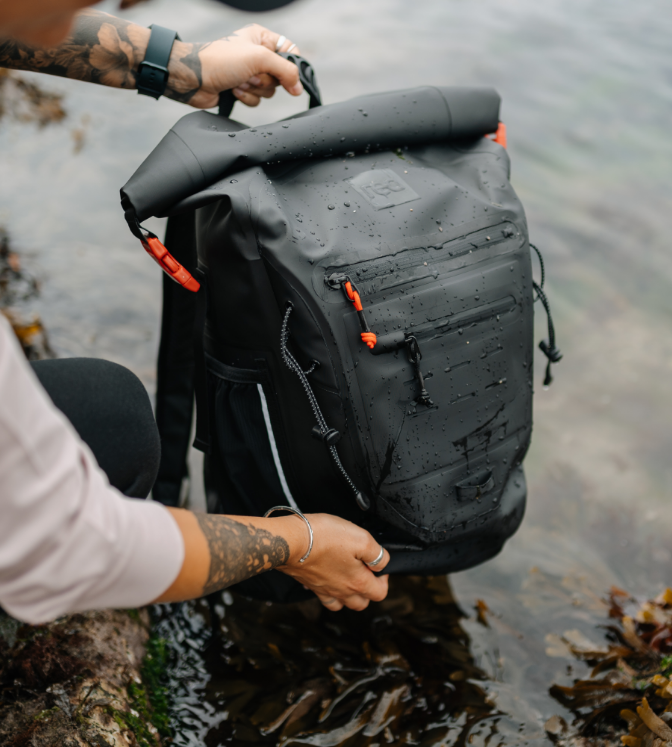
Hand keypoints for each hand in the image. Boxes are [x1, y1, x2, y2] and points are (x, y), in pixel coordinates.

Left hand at [167, 24, 302, 109]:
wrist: (194, 78)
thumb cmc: (221, 60)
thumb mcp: (259, 58)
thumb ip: (285, 70)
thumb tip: (299, 88)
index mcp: (261, 38)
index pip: (289, 51)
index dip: (292, 67)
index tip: (290, 80)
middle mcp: (256, 54)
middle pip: (280, 75)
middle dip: (266, 80)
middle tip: (251, 75)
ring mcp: (249, 73)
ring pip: (268, 90)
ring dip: (255, 90)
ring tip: (239, 81)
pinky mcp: (242, 89)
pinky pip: (256, 100)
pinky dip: (247, 97)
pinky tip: (233, 90)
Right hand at [277, 513, 390, 611]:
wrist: (290, 541)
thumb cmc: (323, 537)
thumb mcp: (360, 538)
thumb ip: (377, 554)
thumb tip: (383, 563)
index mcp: (357, 583)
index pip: (380, 593)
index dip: (385, 579)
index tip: (379, 565)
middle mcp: (341, 591)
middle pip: (361, 603)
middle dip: (368, 590)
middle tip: (366, 571)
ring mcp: (324, 590)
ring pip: (342, 603)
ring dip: (349, 594)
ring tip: (348, 576)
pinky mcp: (310, 584)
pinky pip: (323, 596)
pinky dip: (328, 591)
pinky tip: (327, 575)